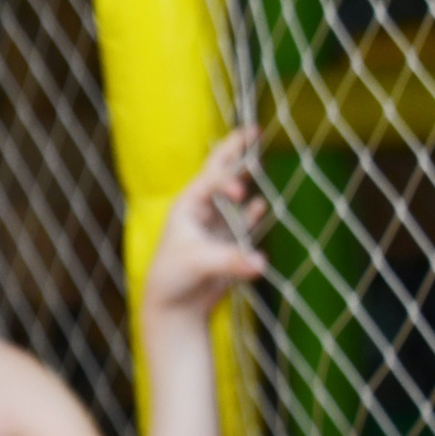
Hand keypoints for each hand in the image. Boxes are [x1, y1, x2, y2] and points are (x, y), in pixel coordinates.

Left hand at [143, 127, 269, 323]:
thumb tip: (261, 262)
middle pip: (219, 174)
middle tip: (252, 128)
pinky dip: (252, 214)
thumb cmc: (174, 279)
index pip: (211, 180)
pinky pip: (243, 224)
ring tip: (258, 158)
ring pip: (234, 197)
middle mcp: (201, 212)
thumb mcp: (199, 265)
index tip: (243, 191)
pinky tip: (261, 204)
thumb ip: (231, 261)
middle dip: (234, 152)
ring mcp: (214, 228)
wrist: (173, 307)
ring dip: (246, 179)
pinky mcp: (226, 246)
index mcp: (187, 207)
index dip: (229, 178)